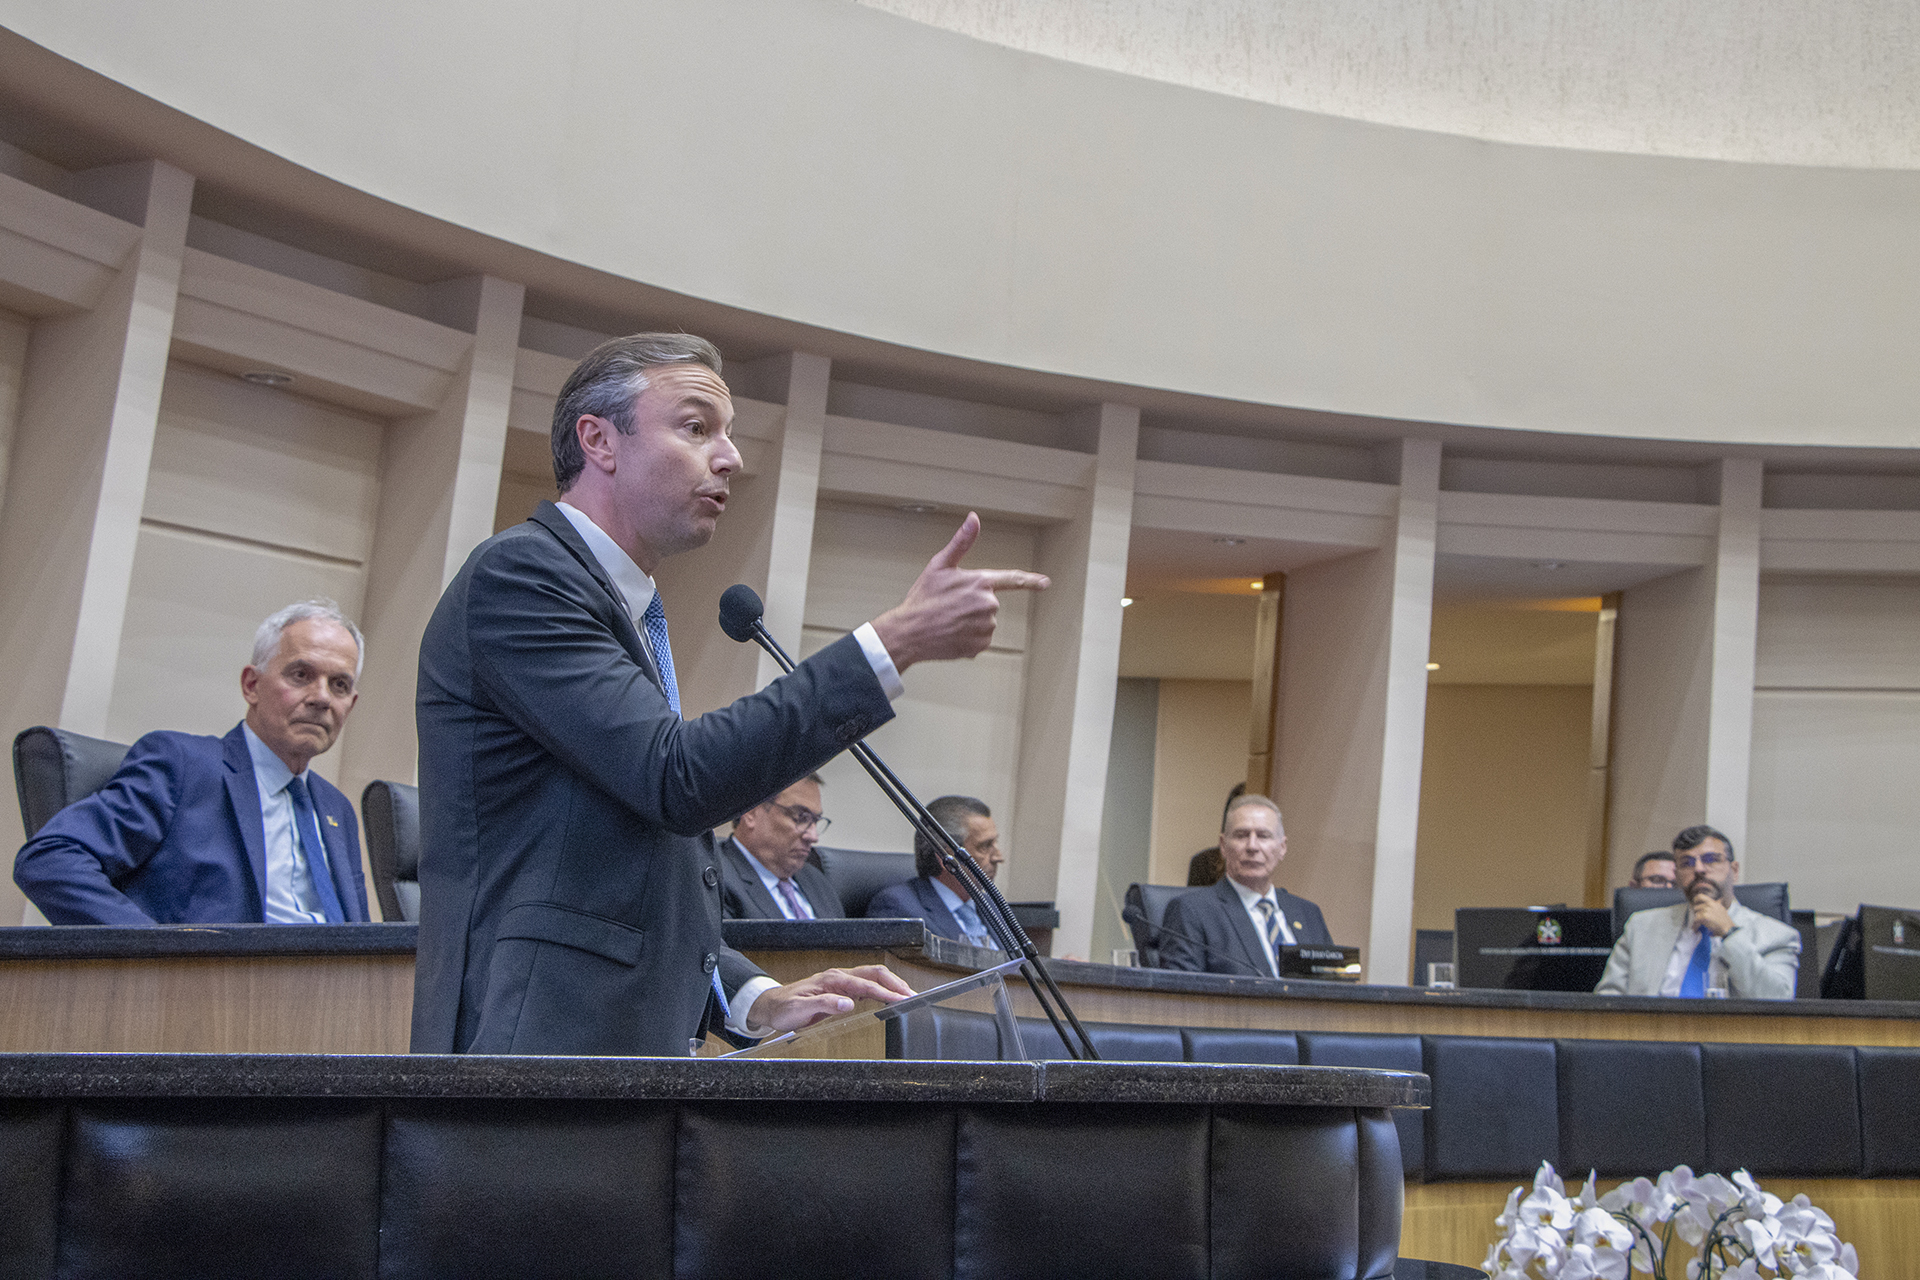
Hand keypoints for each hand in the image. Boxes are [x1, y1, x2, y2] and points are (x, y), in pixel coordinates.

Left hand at [746, 964, 913, 1033]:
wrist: (771, 1006)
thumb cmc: (784, 1008)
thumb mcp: (800, 1009)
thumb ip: (825, 1004)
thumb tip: (848, 1003)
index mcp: (832, 979)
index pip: (865, 983)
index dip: (885, 992)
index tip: (901, 999)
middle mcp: (839, 976)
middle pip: (875, 973)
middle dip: (896, 983)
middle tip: (913, 996)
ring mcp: (841, 981)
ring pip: (873, 977)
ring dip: (892, 985)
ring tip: (908, 996)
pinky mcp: (842, 989)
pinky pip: (867, 985)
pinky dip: (882, 989)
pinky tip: (891, 998)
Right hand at [869, 513, 1049, 671]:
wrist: (909, 632)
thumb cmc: (922, 599)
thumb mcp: (940, 565)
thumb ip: (962, 542)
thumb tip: (974, 518)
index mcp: (980, 582)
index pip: (1012, 580)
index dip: (1031, 581)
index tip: (1045, 583)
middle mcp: (987, 604)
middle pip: (989, 603)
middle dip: (973, 604)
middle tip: (950, 606)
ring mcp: (985, 626)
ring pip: (985, 622)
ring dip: (970, 622)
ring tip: (948, 621)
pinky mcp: (980, 645)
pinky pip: (980, 640)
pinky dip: (968, 638)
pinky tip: (952, 634)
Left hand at [1690, 890, 1733, 937]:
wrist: (1729, 929)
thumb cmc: (1725, 922)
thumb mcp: (1721, 910)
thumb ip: (1713, 907)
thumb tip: (1704, 907)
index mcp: (1714, 903)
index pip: (1700, 896)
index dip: (1696, 900)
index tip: (1695, 904)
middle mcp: (1710, 905)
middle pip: (1696, 907)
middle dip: (1697, 914)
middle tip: (1698, 919)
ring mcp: (1707, 910)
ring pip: (1696, 914)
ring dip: (1696, 920)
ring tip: (1697, 925)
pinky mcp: (1705, 916)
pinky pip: (1695, 920)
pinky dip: (1695, 925)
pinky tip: (1696, 929)